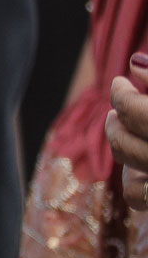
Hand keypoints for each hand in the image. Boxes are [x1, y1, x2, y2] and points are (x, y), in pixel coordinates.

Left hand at [108, 57, 147, 193]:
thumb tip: (135, 62)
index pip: (134, 111)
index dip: (121, 94)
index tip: (120, 82)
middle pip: (124, 141)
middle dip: (117, 121)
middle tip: (118, 108)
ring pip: (129, 169)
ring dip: (122, 146)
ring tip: (123, 127)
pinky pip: (137, 195)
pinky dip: (135, 180)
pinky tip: (139, 162)